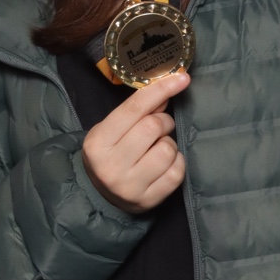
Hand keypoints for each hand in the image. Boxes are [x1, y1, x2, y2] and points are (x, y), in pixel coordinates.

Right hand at [82, 72, 188, 213]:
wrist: (99, 196)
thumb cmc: (109, 155)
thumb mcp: (112, 130)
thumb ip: (137, 111)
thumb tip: (168, 89)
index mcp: (98, 142)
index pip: (134, 108)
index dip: (160, 89)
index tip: (181, 78)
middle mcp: (111, 166)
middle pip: (153, 127)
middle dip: (163, 122)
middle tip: (159, 128)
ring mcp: (130, 186)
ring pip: (167, 150)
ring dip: (169, 144)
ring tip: (157, 149)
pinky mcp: (149, 200)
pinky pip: (177, 172)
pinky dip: (176, 162)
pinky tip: (164, 164)